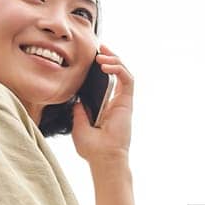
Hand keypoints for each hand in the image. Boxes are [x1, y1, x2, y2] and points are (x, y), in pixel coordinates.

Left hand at [70, 43, 133, 164]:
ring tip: (102, 54)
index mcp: (106, 106)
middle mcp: (116, 102)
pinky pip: (127, 79)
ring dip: (115, 59)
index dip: (102, 67)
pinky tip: (106, 65)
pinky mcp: (127, 102)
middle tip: (99, 46)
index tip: (91, 56)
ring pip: (124, 72)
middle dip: (110, 56)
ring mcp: (123, 101)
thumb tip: (76, 99)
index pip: (106, 80)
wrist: (102, 158)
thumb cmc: (92, 148)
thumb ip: (79, 111)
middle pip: (117, 72)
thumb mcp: (78, 125)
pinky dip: (118, 68)